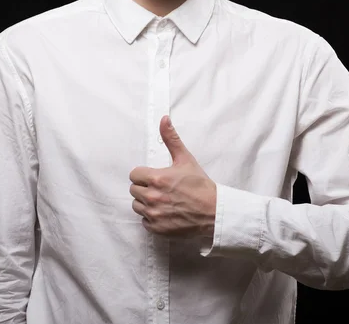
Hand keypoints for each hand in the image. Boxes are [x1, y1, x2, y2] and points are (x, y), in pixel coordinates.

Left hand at [129, 115, 216, 237]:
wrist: (214, 211)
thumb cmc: (200, 185)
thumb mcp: (185, 159)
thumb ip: (171, 139)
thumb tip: (164, 119)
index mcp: (156, 178)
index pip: (134, 175)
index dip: (144, 175)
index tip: (155, 177)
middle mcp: (152, 197)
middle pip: (134, 190)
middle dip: (144, 188)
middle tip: (160, 188)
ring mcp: (154, 214)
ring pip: (137, 206)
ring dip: (146, 203)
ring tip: (163, 200)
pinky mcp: (157, 228)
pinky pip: (144, 222)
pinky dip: (152, 218)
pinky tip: (165, 212)